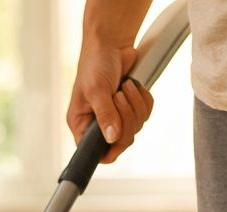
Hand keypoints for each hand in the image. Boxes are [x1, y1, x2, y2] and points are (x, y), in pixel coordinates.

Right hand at [66, 41, 154, 163]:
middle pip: (120, 142)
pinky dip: (144, 101)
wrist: (110, 43)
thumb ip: (104, 114)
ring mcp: (115, 118)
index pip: (93, 152)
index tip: (116, 135)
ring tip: (125, 86)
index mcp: (81, 124)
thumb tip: (111, 138)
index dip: (107, 149)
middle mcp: (97, 125)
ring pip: (135, 129)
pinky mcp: (130, 109)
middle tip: (119, 97)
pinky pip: (145, 116)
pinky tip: (134, 87)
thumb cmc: (94, 63)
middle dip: (126, 118)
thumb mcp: (96, 89)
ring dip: (136, 105)